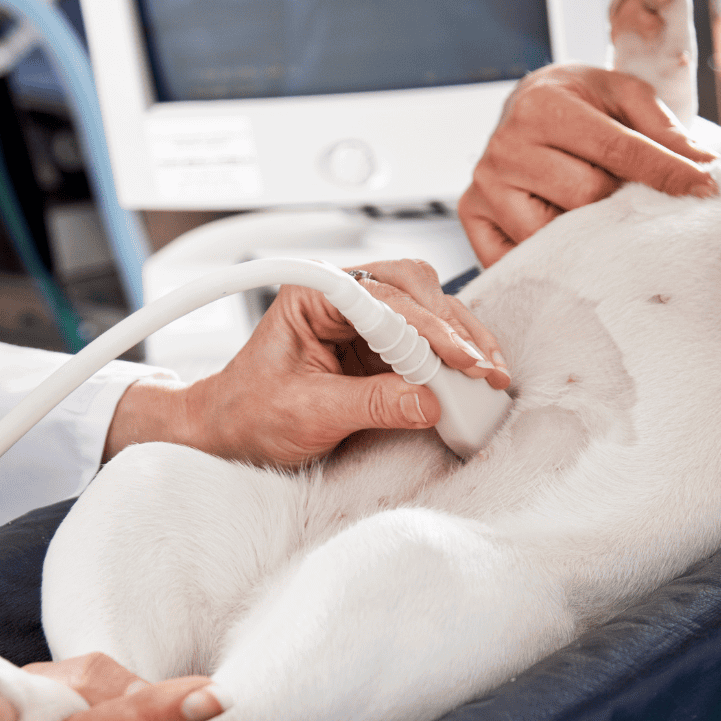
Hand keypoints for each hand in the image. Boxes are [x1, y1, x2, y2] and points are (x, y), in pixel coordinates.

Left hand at [105, 258, 509, 466]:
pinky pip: (428, 339)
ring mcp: (365, 318)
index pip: (384, 300)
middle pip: (416, 289)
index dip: (428, 329)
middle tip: (483, 369)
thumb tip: (430, 402)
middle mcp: (344, 295)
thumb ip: (370, 404)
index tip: (460, 360)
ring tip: (491, 375)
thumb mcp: (307, 413)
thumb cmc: (249, 413)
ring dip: (463, 340)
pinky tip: (475, 376)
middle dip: (454, 328)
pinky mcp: (381, 345)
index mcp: (314, 295)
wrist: (229, 432)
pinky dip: (454, 356)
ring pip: (430, 308)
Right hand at [458, 63, 717, 265]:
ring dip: (584, 233)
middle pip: (586, 197)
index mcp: (542, 106)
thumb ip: (661, 127)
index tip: (706, 189)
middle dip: (620, 203)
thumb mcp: (623, 95)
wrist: (526, 106)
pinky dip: (546, 257)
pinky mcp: (471, 217)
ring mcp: (483, 186)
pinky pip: (517, 257)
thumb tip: (703, 167)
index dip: (666, 173)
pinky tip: (561, 241)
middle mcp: (504, 145)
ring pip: (552, 234)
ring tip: (593, 214)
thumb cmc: (581, 104)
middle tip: (635, 200)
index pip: (616, 150)